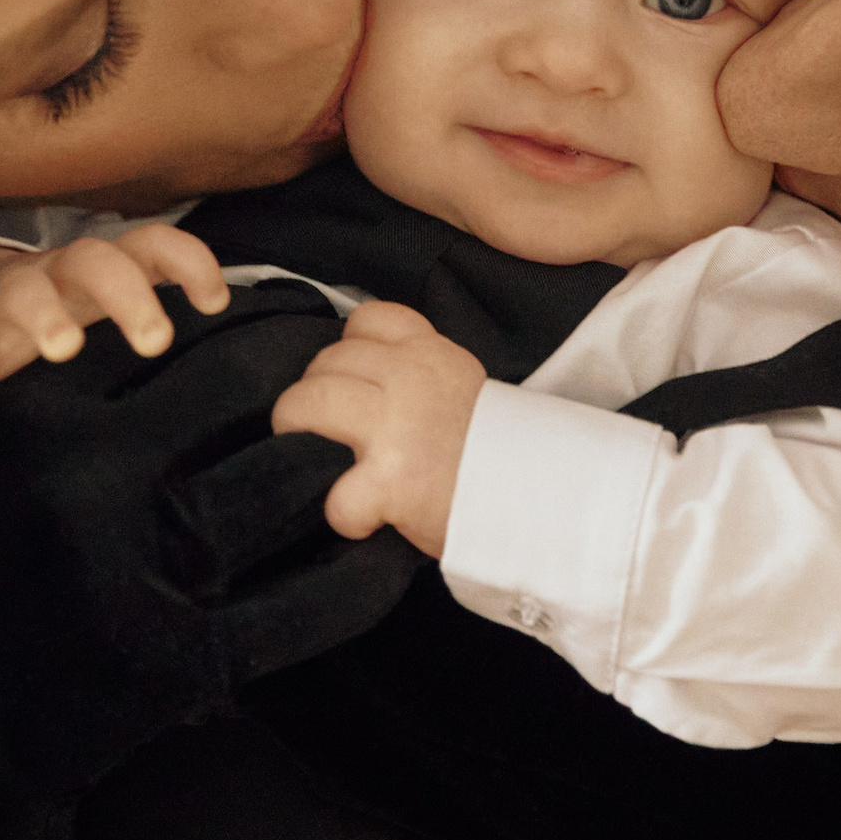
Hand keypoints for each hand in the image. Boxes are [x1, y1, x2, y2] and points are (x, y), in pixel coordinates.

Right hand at [0, 226, 228, 429]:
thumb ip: (174, 313)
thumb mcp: (126, 304)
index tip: (214, 302)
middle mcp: (64, 272)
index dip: (188, 262)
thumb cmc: (80, 308)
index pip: (153, 245)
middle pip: (96, 261)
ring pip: (26, 294)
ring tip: (63, 348)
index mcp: (110, 264)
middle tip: (155, 339)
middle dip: (128, 295)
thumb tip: (244, 339)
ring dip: (46, 317)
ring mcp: (14, 300)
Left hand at [270, 301, 484, 556]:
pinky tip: (359, 519)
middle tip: (327, 430)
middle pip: (325, 363)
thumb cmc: (497, 454)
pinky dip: (341, 511)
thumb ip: (420, 375)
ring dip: (299, 434)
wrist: (542, 502)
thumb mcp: (465, 389)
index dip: (348, 349)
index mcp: (431, 354)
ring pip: (305, 403)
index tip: (354, 380)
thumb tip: (365, 383)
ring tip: (315, 460)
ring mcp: (396, 427)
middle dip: (313, 395)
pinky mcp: (390, 482)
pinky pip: (335, 493)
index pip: (367, 321)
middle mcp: (409, 379)